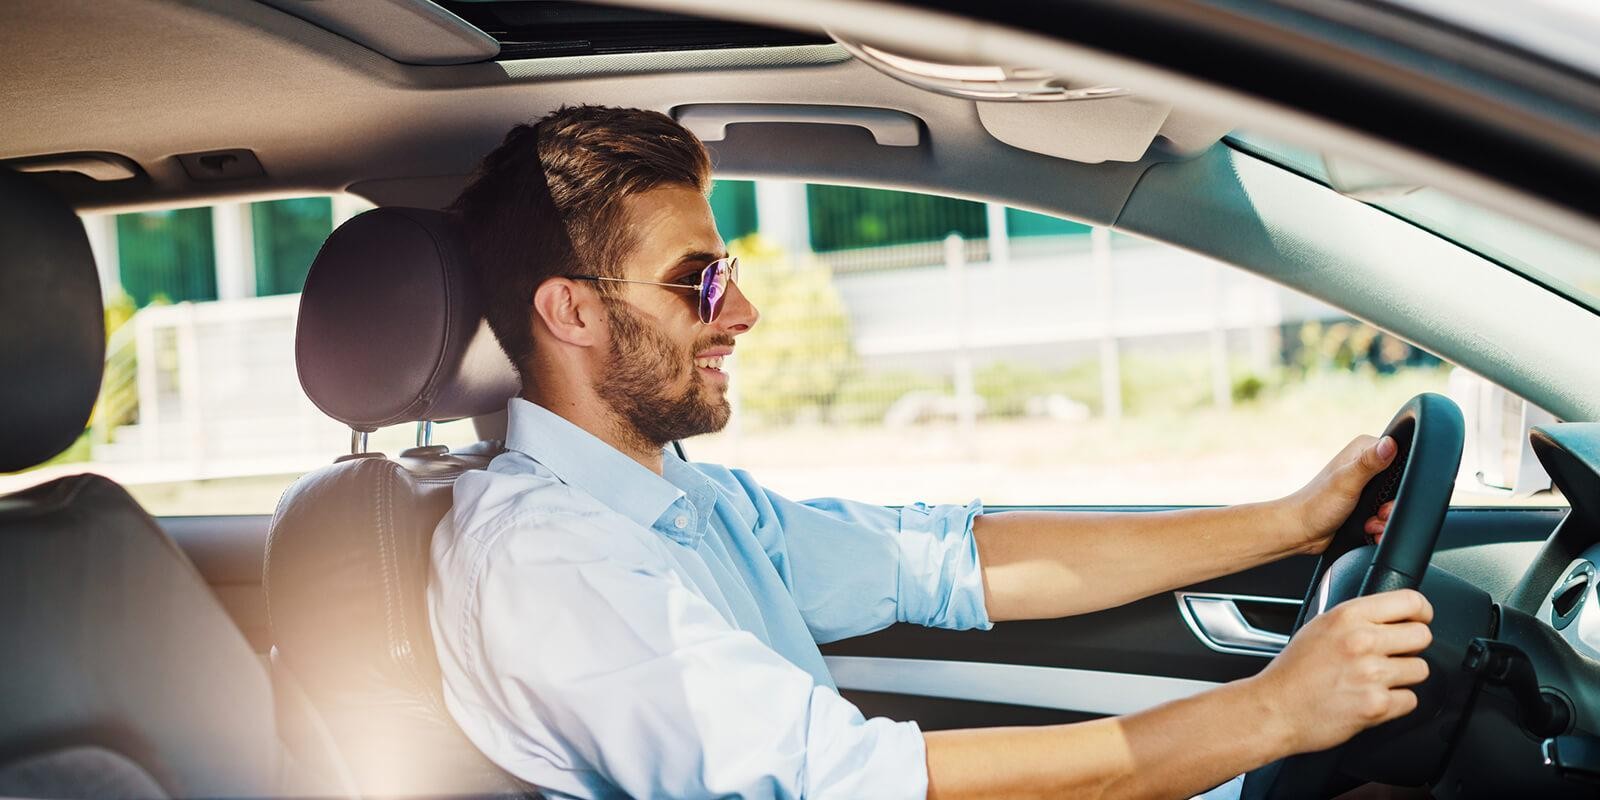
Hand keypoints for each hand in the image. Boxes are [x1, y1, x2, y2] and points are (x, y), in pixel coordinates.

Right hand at [1247, 589, 1433, 755]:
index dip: (1422, 612)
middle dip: (1411, 647)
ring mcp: (1371, 674)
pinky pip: (1410, 700)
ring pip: (1420, 669)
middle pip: (1423, 635)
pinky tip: (1373, 699)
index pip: (1410, 601)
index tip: (1420, 619)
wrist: (1274, 709)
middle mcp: (1362, 641)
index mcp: (1348, 616)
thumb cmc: (1293, 672)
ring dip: (1404, 677)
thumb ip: (1355, 619)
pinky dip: (1396, 703)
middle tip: (1394, 655)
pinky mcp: (1376, 705)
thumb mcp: (1318, 627)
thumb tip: (1390, 617)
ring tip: (1377, 680)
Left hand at [1281, 435, 1397, 553]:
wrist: (1301, 531)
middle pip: (1401, 484)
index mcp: (1365, 449)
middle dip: (1393, 506)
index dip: (1403, 480)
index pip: (1403, 456)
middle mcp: (1367, 464)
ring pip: (1395, 502)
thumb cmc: (1317, 505)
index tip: (1387, 496)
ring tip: (1371, 525)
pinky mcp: (1366, 503)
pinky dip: (1381, 526)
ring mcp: (1367, 484)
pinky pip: (1386, 515)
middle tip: (1379, 514)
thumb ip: (1368, 463)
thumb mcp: (1346, 482)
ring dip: (1386, 520)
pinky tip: (1370, 531)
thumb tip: (1390, 443)